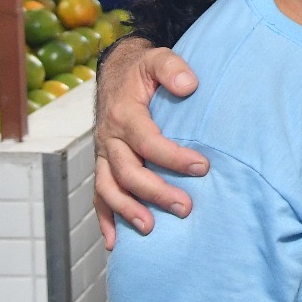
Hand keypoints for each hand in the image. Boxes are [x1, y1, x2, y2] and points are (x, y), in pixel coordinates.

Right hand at [93, 38, 206, 249]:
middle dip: (156, 192)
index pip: (147, 141)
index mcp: (124, 114)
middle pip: (128, 172)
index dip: (173, 157)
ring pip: (109, 188)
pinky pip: (99, 195)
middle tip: (186, 208)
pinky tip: (115, 242)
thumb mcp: (158, 58)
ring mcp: (104, 154)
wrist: (117, 73)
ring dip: (128, 210)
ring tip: (150, 229)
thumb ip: (173, 68)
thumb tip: (189, 85)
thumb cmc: (143, 70)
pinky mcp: (104, 165)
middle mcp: (110, 137)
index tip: (202, 167)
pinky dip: (106, 219)